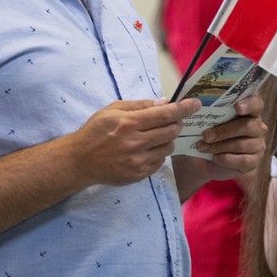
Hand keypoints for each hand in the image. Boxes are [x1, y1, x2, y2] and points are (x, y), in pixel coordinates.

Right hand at [69, 98, 200, 185]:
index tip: (196, 104)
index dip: (183, 108)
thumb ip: (140, 105)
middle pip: (171, 131)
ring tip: (155, 136)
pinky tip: (147, 149)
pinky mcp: (138, 175)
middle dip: (176, 124)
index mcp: (129, 123)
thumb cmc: (96, 131)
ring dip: (168, 140)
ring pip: (168, 148)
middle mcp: (135, 142)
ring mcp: (137, 161)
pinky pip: (159, 163)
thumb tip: (165, 102)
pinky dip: (158, 154)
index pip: (164, 114)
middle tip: (172, 120)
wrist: (80, 160)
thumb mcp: (113, 110)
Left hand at [193, 94, 267, 180]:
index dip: (249, 104)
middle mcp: (257, 126)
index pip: (257, 104)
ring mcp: (258, 145)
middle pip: (248, 126)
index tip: (236, 107)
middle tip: (205, 135)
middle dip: (224, 130)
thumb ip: (205, 109)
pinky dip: (227, 159)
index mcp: (248, 111)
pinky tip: (215, 158)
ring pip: (242, 144)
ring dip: (220, 146)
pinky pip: (243, 160)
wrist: (201, 161)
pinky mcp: (254, 162)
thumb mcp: (203, 121)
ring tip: (203, 147)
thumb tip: (195, 100)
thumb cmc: (205, 135)